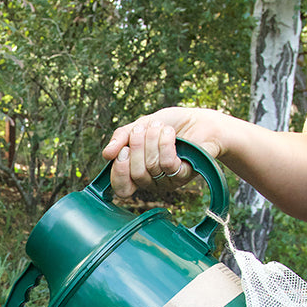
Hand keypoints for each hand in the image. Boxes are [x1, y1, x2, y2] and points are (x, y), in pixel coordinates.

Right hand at [102, 107, 225, 198]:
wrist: (200, 120)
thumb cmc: (171, 124)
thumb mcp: (140, 126)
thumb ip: (122, 138)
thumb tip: (106, 154)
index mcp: (136, 173)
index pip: (120, 186)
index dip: (119, 170)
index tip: (124, 149)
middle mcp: (150, 182)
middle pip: (135, 174)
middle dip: (137, 146)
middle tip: (143, 129)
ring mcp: (166, 181)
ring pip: (151, 167)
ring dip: (153, 140)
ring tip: (160, 127)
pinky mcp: (182, 176)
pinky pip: (167, 164)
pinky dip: (166, 143)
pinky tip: (170, 134)